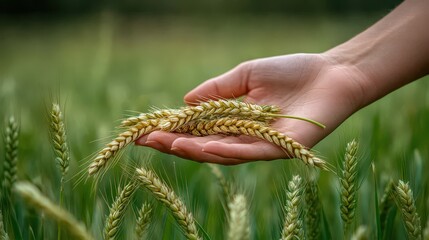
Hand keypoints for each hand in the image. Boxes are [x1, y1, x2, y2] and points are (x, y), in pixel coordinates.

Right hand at [136, 53, 366, 163]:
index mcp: (235, 120)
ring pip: (222, 153)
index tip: (146, 128)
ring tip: (169, 144)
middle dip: (175, 143)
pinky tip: (205, 147)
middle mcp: (244, 137)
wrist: (332, 74)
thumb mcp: (247, 75)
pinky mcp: (279, 150)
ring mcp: (261, 146)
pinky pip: (249, 153)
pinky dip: (226, 151)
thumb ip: (218, 90)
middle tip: (147, 140)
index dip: (173, 130)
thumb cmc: (292, 72)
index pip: (198, 129)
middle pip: (204, 145)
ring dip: (195, 150)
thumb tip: (185, 102)